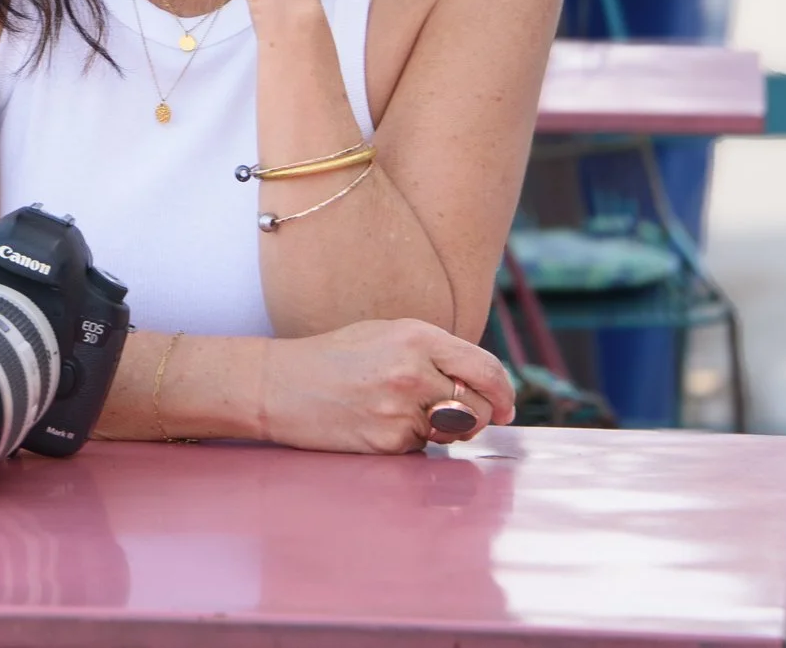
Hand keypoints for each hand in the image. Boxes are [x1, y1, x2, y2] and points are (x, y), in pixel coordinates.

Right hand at [258, 318, 517, 453]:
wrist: (278, 385)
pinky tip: (377, 426)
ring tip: (401, 414)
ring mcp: (400, 409)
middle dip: (478, 416)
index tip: (507, 406)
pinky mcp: (386, 442)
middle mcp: (413, 370)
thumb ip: (434, 353)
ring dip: (441, 431)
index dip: (504, 391)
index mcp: (416, 336)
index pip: (485, 368)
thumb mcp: (386, 335)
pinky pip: (420, 449)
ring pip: (452, 432)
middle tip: (458, 418)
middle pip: (478, 406)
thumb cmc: (334, 358)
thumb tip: (483, 387)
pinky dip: (409, 443)